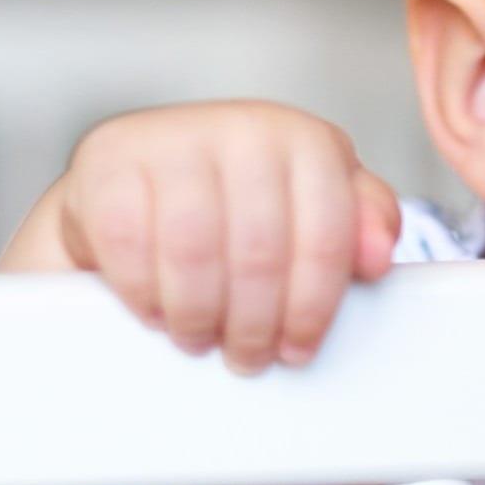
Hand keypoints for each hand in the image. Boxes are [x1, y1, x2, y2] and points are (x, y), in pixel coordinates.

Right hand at [22, 101, 405, 373]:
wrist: (135, 181)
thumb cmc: (238, 204)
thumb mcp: (312, 209)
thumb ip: (361, 226)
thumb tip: (377, 256)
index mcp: (305, 140)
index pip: (325, 234)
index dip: (313, 306)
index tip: (299, 347)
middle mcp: (242, 126)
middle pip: (259, 251)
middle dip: (256, 322)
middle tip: (248, 357)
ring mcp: (171, 138)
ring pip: (195, 251)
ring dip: (199, 315)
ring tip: (202, 340)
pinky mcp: (107, 160)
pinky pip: (129, 242)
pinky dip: (144, 292)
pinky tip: (156, 312)